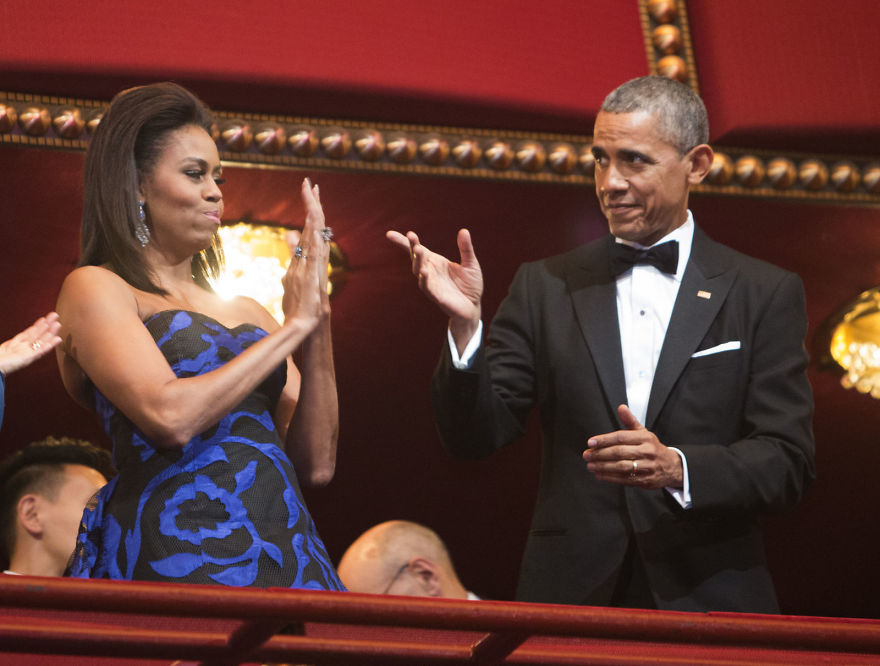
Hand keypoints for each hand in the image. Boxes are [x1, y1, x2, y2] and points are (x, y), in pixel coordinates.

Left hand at [0, 312, 61, 374]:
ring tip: (57, 324)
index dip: (37, 325)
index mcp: (16, 344)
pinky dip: (50, 344)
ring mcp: (28, 353)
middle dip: (46, 324)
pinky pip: (42, 350)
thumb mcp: (3, 348)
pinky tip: (57, 339)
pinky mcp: (30, 358)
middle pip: (37, 334)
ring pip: (41, 340)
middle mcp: (24, 348)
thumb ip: (8, 345)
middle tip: (54, 315)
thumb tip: (10, 342)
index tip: (44, 319)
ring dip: (50, 332)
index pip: (29, 332)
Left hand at [282, 178, 330, 328]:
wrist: (305, 324)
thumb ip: (295, 254)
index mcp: (309, 257)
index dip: (310, 208)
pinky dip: (316, 232)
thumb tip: (291, 235)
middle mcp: (314, 258)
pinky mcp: (315, 273)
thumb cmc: (300, 303)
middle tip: (311, 183)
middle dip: (313, 204)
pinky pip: (317, 247)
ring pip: (317, 233)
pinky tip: (314, 218)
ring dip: (314, 212)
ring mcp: (315, 265)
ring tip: (312, 192)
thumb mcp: (294, 273)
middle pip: (315, 226)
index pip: (311, 228)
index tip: (308, 190)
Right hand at [386, 228, 482, 345]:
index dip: (404, 242)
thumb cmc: (470, 285)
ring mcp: (431, 284)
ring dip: (417, 261)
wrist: (473, 307)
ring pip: (419, 272)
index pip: (417, 250)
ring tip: (418, 249)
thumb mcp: (471, 264)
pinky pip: (428, 288)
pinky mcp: (437, 297)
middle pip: (416, 258)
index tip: (389, 234)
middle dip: (412, 247)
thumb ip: (466, 248)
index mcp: (434, 262)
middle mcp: (429, 272)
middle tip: (412, 236)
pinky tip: (423, 272)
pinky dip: (424, 280)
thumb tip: (464, 230)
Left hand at [582, 404, 682, 488]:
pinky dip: (610, 477)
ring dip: (603, 467)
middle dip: (600, 454)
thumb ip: (630, 421)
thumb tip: (621, 407)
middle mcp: (647, 452)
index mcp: (645, 438)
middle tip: (586, 455)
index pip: (621, 437)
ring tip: (590, 465)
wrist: (672, 466)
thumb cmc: (652, 447)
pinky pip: (625, 479)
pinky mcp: (646, 480)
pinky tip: (599, 475)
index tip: (590, 443)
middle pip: (619, 452)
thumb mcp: (643, 432)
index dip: (604, 440)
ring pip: (621, 467)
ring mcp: (647, 467)